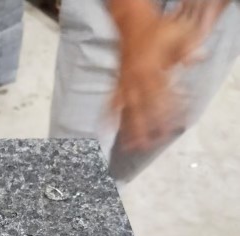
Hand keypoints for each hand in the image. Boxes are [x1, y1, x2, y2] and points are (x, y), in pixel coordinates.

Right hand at [111, 0, 227, 150]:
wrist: (132, 21)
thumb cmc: (156, 28)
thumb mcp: (176, 33)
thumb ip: (185, 49)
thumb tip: (196, 59)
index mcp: (150, 69)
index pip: (162, 95)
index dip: (169, 111)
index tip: (175, 126)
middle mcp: (136, 79)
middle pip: (143, 108)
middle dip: (146, 128)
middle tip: (150, 145)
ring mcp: (125, 83)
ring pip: (127, 109)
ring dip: (128, 128)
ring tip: (130, 147)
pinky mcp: (118, 83)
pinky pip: (111, 101)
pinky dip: (108, 115)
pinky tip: (105, 129)